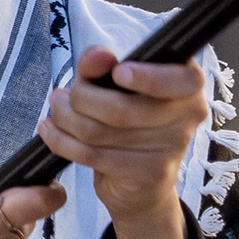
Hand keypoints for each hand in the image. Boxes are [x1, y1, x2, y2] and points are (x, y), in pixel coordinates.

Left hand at [40, 44, 208, 238]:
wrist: (141, 183)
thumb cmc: (129, 120)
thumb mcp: (113, 84)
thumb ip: (101, 64)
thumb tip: (98, 56)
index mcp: (188, 85)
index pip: (183, 79)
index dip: (147, 77)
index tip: (117, 72)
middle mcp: (188, 116)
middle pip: (123, 107)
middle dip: (80, 98)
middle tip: (61, 95)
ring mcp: (172, 148)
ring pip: (101, 131)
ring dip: (66, 118)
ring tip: (56, 110)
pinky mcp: (150, 174)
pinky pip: (94, 155)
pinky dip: (63, 141)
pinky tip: (50, 131)